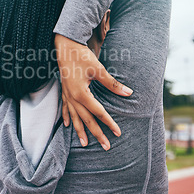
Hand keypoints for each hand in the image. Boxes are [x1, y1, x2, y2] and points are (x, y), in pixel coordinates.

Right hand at [55, 34, 132, 150]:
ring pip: (74, 117)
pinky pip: (65, 108)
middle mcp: (73, 98)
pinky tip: (68, 125)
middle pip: (86, 119)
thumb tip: (129, 93)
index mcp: (81, 94)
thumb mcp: (98, 69)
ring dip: (80, 131)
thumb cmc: (82, 57)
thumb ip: (112, 84)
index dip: (109, 123)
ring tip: (85, 144)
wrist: (65, 46)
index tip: (118, 133)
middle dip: (96, 134)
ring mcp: (67, 95)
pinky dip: (67, 117)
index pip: (98, 113)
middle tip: (106, 146)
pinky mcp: (64, 91)